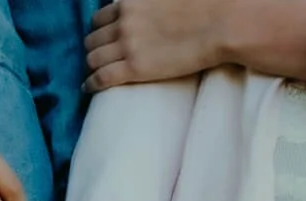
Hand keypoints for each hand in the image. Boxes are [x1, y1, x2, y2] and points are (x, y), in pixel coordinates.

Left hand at [85, 0, 228, 90]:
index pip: (101, 16)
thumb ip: (148, 1)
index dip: (100, 29)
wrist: (218, 23)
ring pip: (93, 57)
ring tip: (95, 73)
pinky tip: (87, 88)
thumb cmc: (202, 5)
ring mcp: (127, 45)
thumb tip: (147, 6)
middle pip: (93, 38)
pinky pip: (101, 77)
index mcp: (130, 1)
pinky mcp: (134, 68)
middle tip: (99, 58)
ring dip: (91, 65)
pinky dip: (90, 83)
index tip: (103, 38)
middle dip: (94, 48)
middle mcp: (124, 21)